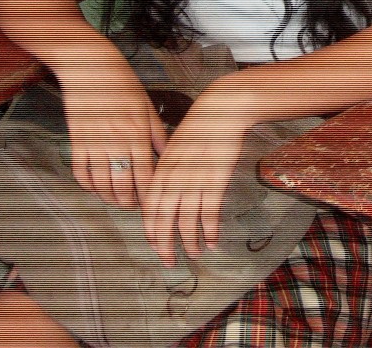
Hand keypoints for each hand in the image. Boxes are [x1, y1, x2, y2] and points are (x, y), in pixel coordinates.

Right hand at [58, 53, 167, 211]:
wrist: (90, 65)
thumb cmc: (122, 83)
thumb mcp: (146, 107)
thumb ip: (158, 135)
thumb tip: (168, 157)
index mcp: (138, 133)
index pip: (146, 177)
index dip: (150, 196)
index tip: (153, 203)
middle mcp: (117, 141)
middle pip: (123, 186)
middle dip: (130, 203)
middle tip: (135, 206)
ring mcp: (95, 142)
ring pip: (101, 184)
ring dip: (109, 198)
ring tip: (117, 199)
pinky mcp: (76, 140)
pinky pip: (80, 172)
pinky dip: (88, 185)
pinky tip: (96, 186)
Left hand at [142, 81, 252, 265]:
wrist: (221, 110)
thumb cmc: (198, 127)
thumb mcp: (174, 146)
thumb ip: (165, 170)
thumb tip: (161, 192)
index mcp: (162, 169)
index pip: (150, 207)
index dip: (151, 229)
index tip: (154, 244)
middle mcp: (176, 178)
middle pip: (165, 219)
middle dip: (165, 244)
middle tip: (168, 261)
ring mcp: (196, 180)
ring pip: (187, 220)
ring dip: (189, 241)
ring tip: (193, 253)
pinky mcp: (216, 180)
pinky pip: (210, 213)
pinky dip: (210, 231)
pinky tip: (212, 241)